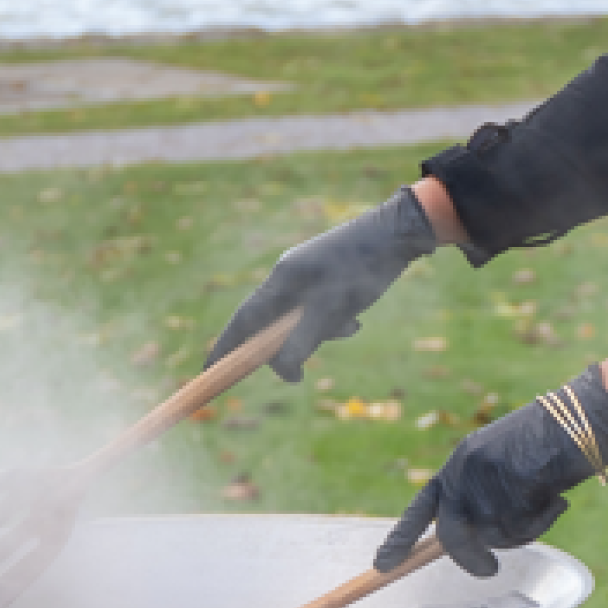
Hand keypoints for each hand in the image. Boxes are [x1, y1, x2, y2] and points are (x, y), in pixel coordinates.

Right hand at [205, 187, 439, 381]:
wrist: (399, 234)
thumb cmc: (364, 268)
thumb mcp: (333, 310)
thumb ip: (304, 340)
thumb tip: (282, 370)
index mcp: (281, 279)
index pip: (244, 319)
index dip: (225, 347)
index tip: (208, 372)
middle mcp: (288, 275)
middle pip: (272, 323)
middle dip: (288, 346)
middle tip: (299, 372)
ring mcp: (307, 275)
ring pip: (299, 319)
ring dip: (319, 333)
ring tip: (348, 325)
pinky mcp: (326, 276)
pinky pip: (317, 310)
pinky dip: (331, 322)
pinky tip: (354, 320)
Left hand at [378, 363, 607, 576]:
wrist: (577, 417)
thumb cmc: (547, 445)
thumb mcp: (502, 468)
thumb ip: (483, 499)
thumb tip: (476, 540)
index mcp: (459, 463)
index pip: (422, 507)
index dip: (400, 538)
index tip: (382, 566)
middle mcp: (464, 470)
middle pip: (452, 536)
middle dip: (472, 559)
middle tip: (490, 569)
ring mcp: (486, 477)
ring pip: (493, 536)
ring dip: (522, 532)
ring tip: (545, 503)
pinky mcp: (511, 484)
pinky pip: (522, 528)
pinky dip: (542, 521)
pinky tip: (555, 498)